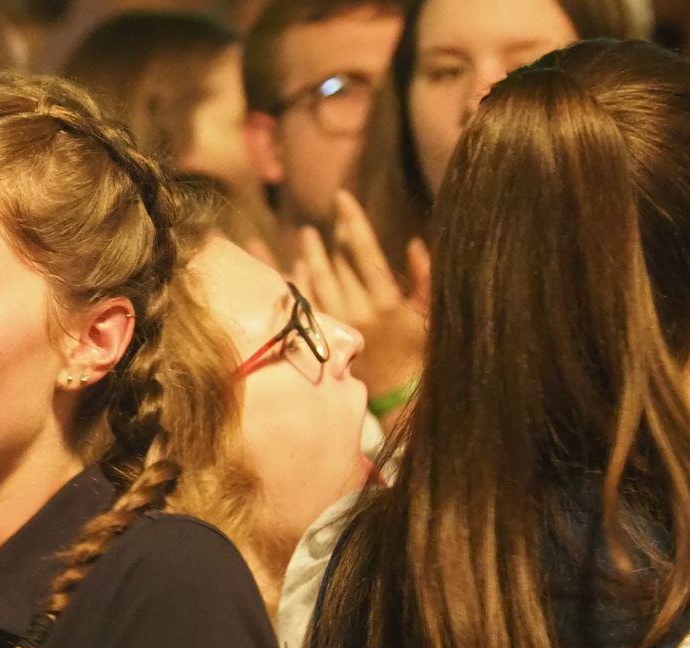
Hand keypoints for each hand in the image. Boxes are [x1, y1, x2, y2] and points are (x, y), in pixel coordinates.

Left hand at [294, 190, 430, 405]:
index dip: (351, 221)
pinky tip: (272, 269)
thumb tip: (414, 243)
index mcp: (385, 301)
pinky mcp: (318, 339)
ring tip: (299, 237)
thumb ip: (424, 278)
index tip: (341, 197)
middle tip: (316, 223)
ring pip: (310, 283)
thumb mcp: (430, 313)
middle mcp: (354, 311)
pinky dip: (285, 286)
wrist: (401, 395)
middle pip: (334, 265)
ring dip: (302, 258)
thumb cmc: (420, 352)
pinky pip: (297, 307)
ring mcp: (332, 326)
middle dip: (325, 240)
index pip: (364, 251)